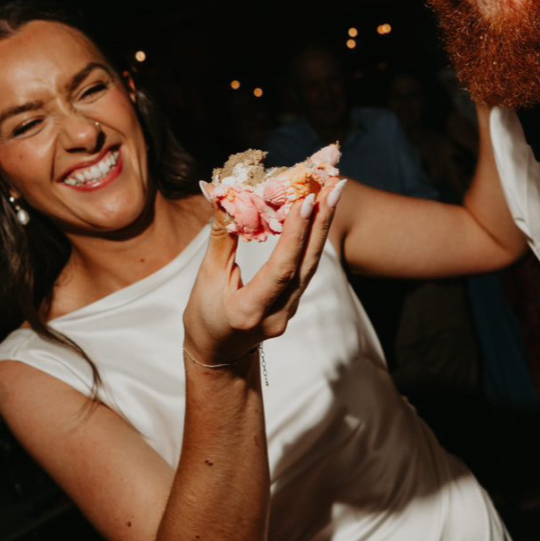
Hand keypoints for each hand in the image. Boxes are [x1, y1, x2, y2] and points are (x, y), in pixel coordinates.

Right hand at [183, 180, 343, 365]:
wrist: (218, 355)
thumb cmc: (205, 317)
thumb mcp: (207, 279)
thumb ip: (221, 239)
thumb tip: (223, 196)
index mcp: (248, 311)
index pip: (281, 271)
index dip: (295, 236)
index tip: (305, 201)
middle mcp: (277, 315)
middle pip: (306, 265)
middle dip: (322, 222)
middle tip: (334, 186)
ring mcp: (290, 312)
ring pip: (311, 265)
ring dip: (323, 227)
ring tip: (332, 192)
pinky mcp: (294, 304)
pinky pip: (306, 268)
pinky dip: (312, 238)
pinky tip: (319, 214)